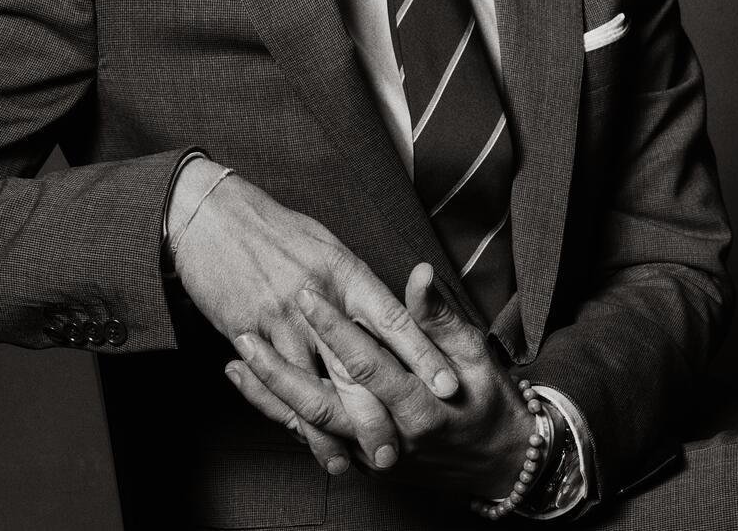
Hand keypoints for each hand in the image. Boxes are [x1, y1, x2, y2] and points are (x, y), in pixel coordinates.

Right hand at [171, 162, 460, 474]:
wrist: (210, 215)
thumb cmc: (272, 227)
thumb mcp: (325, 243)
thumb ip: (359, 284)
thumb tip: (396, 306)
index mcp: (343, 270)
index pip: (392, 318)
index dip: (422, 355)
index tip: (449, 386)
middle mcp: (316, 296)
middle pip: (354, 366)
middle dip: (378, 414)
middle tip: (400, 451)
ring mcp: (280, 317)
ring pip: (313, 386)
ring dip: (335, 431)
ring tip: (356, 461)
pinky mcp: (247, 331)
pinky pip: (275, 384)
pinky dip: (291, 417)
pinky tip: (306, 439)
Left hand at [225, 261, 532, 495]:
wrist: (500, 463)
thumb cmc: (489, 400)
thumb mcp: (475, 354)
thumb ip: (438, 317)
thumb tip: (419, 273)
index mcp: (420, 404)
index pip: (368, 364)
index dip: (335, 329)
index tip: (307, 292)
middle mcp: (392, 436)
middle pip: (324, 405)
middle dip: (282, 368)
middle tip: (248, 329)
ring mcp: (373, 454)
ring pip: (310, 426)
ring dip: (271, 392)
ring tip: (237, 355)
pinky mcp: (361, 460)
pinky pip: (312, 437)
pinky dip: (277, 412)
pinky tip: (249, 384)